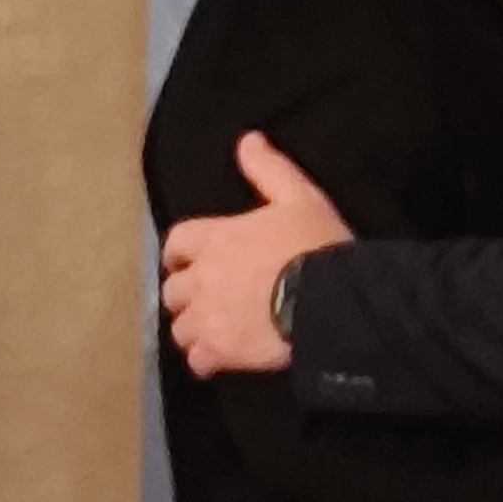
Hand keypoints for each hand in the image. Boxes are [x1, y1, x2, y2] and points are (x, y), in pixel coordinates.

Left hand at [158, 133, 353, 375]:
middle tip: (204, 298)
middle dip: (184, 294)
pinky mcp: (221, 351)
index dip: (181, 253)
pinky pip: (197, 360)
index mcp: (214, 238)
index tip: (189, 260)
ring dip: (192, 328)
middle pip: (172, 289)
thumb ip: (268, 169)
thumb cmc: (315, 247)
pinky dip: (205, 360)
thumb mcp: (297, 196)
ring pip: (180, 327)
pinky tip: (218, 359)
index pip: (175, 243)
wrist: (329, 301)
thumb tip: (248, 141)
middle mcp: (201, 278)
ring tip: (209, 331)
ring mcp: (207, 317)